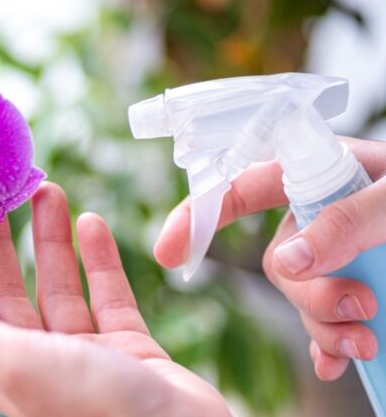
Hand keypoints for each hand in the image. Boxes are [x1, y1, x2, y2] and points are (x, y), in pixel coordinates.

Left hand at [0, 183, 230, 416]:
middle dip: (0, 241)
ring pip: (59, 286)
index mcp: (3, 368)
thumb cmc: (94, 412)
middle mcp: (39, 361)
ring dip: (50, 239)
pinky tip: (91, 223)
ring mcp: (85, 355)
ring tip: (47, 190)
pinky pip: (108, 294)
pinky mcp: (128, 348)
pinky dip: (100, 259)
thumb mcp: (16, 364)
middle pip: (9, 291)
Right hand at [154, 137, 385, 380]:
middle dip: (307, 294)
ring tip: (369, 338)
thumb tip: (290, 260)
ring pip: (301, 296)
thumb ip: (350, 219)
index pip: (245, 186)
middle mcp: (323, 212)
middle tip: (360, 309)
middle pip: (280, 259)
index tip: (166, 252)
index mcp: (325, 172)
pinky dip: (331, 343)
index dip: (199, 215)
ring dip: (327, 324)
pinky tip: (344, 359)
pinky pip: (324, 319)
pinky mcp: (357, 285)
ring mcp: (338, 253)